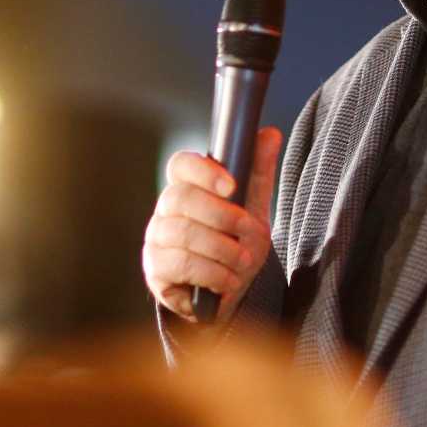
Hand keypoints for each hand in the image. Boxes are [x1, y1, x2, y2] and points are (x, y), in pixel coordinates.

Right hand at [142, 126, 282, 326]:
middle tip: (247, 231)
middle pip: (181, 198)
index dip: (203, 171)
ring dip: (221, 249)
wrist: (229, 292)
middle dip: (221, 216)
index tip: (231, 186)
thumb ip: (258, 172)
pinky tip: (228, 280)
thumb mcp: (253, 208)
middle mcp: (166, 210)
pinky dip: (212, 273)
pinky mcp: (156, 270)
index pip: (180, 165)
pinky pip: (180, 265)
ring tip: (242, 261)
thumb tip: (269, 134)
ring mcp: (157, 239)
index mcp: (187, 187)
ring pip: (182, 233)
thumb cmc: (237, 243)